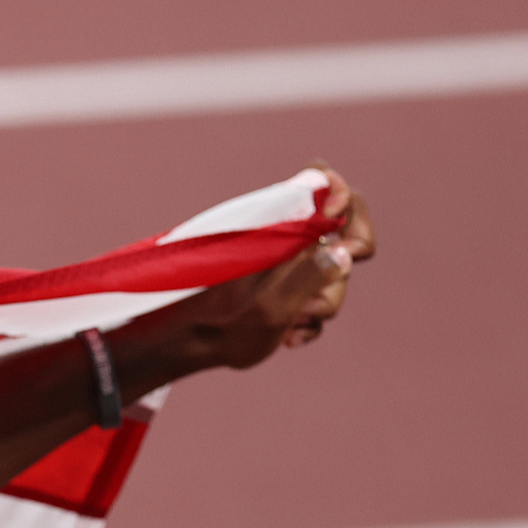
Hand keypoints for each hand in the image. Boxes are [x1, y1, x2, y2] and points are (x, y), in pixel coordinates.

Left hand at [175, 165, 376, 368]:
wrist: (183, 344)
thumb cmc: (219, 325)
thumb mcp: (269, 306)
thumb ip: (308, 275)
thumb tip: (341, 252)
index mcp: (278, 225)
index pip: (324, 184)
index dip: (342, 199)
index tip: (336, 232)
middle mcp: (286, 237)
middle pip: (343, 238)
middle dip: (335, 279)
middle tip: (310, 306)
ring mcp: (289, 263)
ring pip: (333, 275)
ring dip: (319, 306)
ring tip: (291, 327)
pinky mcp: (287, 288)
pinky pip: (317, 299)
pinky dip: (308, 322)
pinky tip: (289, 339)